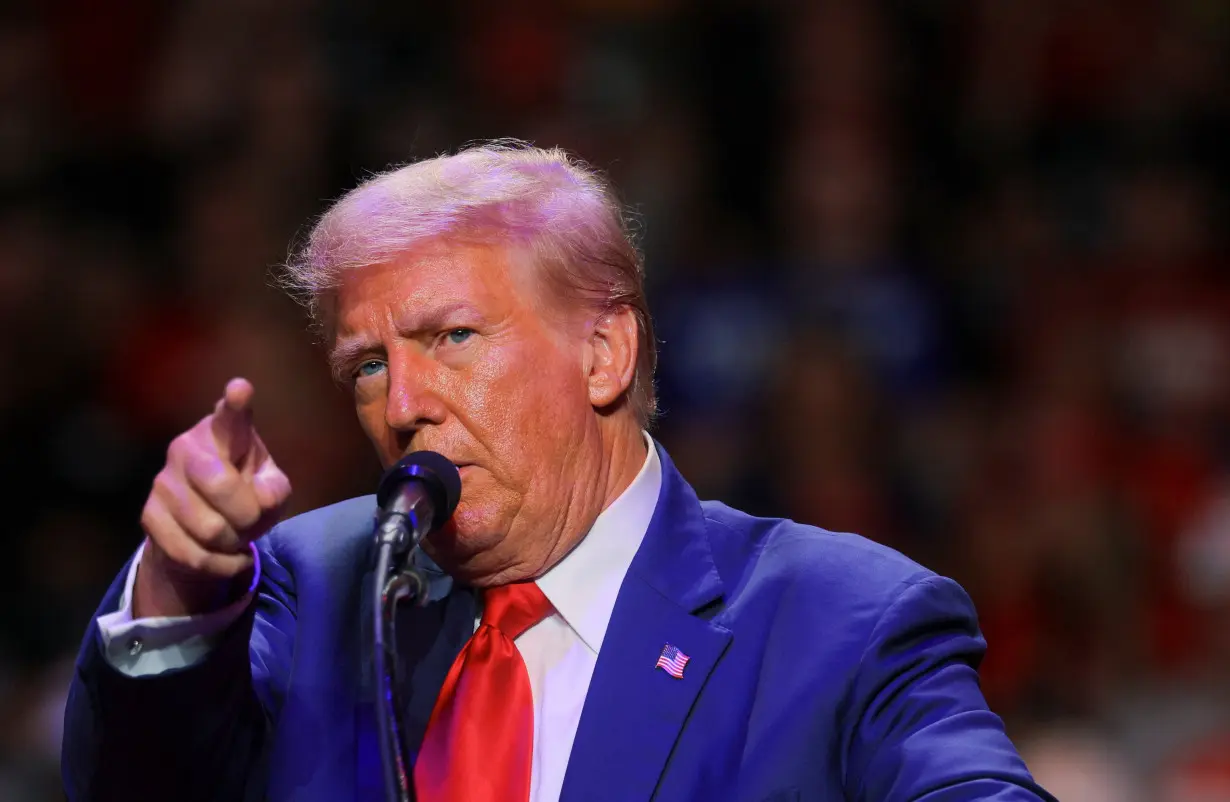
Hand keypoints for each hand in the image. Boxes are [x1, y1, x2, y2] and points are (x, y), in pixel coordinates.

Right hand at [134, 378, 291, 617]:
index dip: (236, 404)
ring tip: (237, 536)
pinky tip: (229, 557)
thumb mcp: (272, 489)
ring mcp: (163, 481)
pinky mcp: (148, 515)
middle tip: (252, 520)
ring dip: (234, 542)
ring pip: (208, 528)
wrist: (206, 529)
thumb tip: (261, 499)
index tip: (241, 389)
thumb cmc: (248, 495)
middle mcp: (187, 448)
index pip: (231, 417)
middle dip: (247, 514)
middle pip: (220, 485)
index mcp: (225, 433)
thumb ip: (275, 490)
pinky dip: (221, 565)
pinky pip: (192, 554)